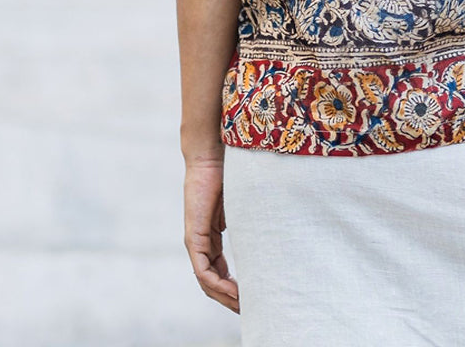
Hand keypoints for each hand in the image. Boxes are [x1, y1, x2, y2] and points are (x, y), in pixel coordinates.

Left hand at [183, 157, 238, 313]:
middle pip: (212, 281)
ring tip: (244, 307)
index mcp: (211, 234)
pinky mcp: (194, 237)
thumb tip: (270, 228)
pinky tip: (234, 292)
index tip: (251, 297)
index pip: (219, 270)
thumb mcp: (242, 203)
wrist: (212, 154)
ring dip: (225, 297)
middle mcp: (201, 242)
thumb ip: (248, 219)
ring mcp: (195, 240)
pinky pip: (203, 271)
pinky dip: (218, 285)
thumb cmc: (229, 170)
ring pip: (207, 281)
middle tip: (250, 311)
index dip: (234, 286)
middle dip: (230, 298)